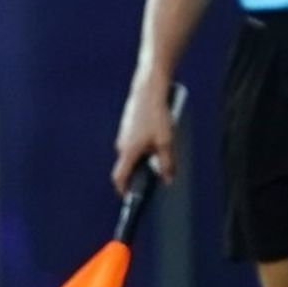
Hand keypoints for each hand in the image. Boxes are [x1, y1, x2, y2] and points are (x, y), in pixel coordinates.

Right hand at [112, 78, 174, 194]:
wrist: (148, 90)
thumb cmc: (157, 115)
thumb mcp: (166, 141)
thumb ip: (167, 163)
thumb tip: (168, 181)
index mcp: (128, 152)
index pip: (119, 178)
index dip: (123, 189)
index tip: (129, 196)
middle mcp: (122, 144)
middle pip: (129, 165)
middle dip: (140, 171)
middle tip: (155, 175)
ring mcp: (124, 134)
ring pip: (134, 151)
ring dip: (145, 155)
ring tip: (163, 151)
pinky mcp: (129, 125)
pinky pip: (136, 140)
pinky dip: (145, 144)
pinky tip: (160, 136)